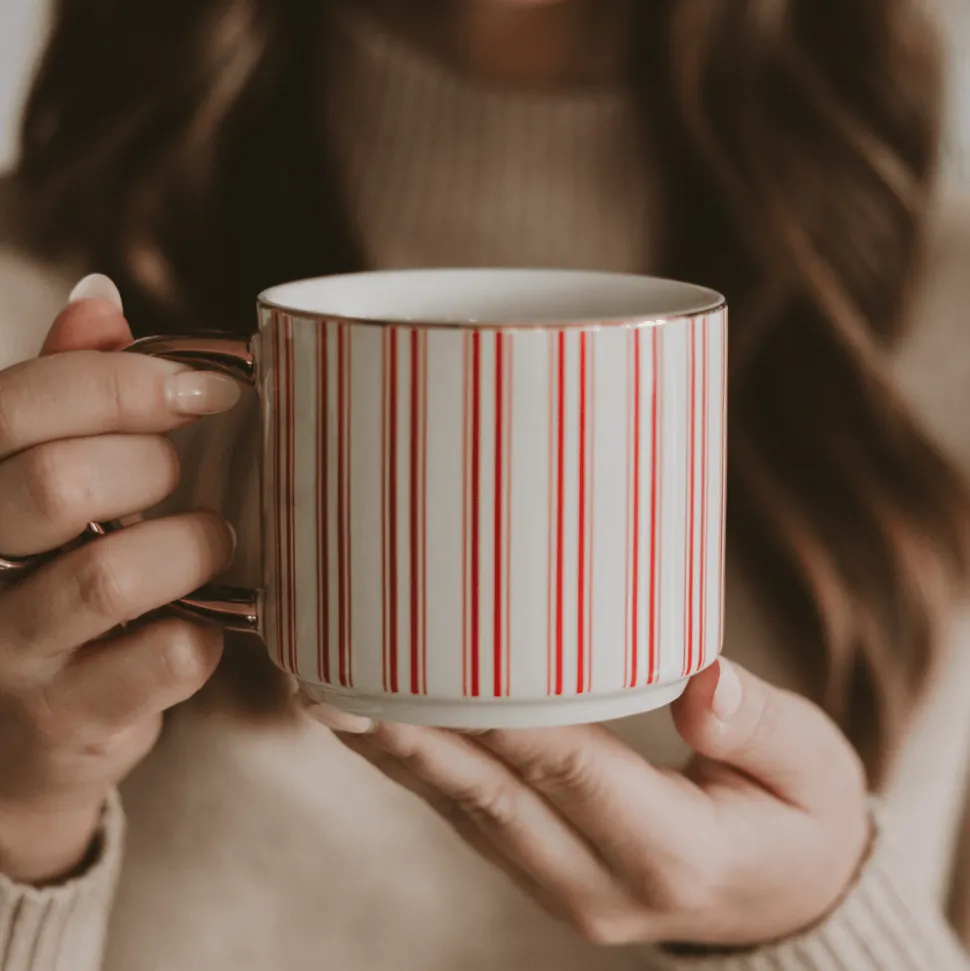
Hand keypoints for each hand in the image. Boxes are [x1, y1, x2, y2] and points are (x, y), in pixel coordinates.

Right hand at [0, 276, 238, 883]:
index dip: (122, 380)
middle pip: (55, 483)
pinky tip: (199, 626)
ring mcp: (10, 653)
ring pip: (109, 577)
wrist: (13, 740)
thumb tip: (100, 296)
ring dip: (191, 548)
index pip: (15, 404)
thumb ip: (60, 397)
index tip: (213, 387)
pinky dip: (207, 633)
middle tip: (183, 481)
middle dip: (152, 467)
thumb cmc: (43, 586)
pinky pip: (166, 656)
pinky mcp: (68, 721)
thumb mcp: (37, 485)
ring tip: (209, 545)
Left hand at [317, 660, 869, 947]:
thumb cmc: (800, 819)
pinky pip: (469, 814)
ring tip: (323, 693)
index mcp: (671, 854)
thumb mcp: (811, 769)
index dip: (488, 715)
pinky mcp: (542, 870)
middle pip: (486, 797)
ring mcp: (561, 884)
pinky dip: (420, 766)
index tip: (414, 666)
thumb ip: (757, 725)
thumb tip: (703, 681)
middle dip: (403, 736)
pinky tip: (377, 723)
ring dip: (393, 751)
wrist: (787, 900)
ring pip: (461, 809)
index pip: (564, 769)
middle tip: (323, 683)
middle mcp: (597, 882)